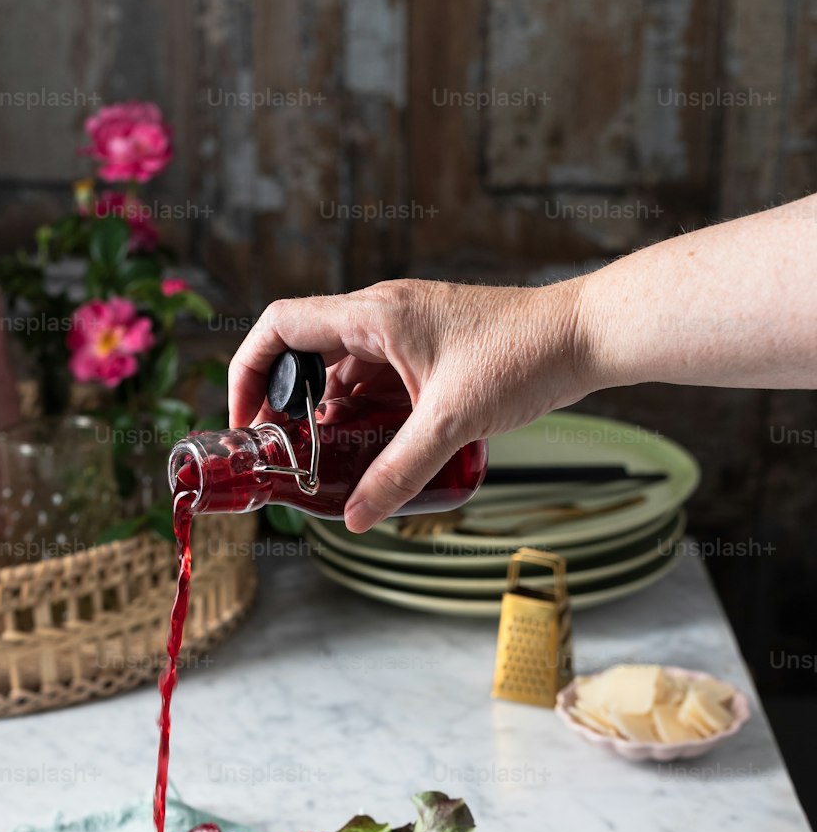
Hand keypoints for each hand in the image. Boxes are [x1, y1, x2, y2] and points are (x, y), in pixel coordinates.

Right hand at [227, 277, 588, 531]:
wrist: (586, 336)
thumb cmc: (524, 358)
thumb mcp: (452, 423)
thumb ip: (398, 471)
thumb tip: (355, 517)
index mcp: (375, 314)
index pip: (280, 326)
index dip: (248, 371)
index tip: (246, 421)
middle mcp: (382, 314)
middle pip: (304, 351)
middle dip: (287, 403)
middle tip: (286, 452)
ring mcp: (406, 330)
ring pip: (342, 369)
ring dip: (328, 412)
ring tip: (327, 460)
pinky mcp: (428, 348)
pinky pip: (376, 377)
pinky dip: (363, 410)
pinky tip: (372, 447)